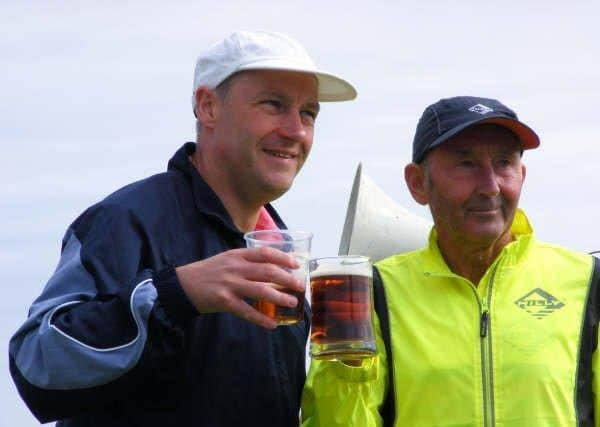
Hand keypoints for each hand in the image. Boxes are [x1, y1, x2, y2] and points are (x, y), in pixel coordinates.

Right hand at [175, 247, 304, 328]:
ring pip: (261, 290)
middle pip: (267, 271)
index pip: (265, 253)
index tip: (296, 265)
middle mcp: (235, 268)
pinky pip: (247, 311)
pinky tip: (272, 324)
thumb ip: (247, 262)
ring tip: (292, 302)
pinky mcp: (224, 301)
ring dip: (279, 297)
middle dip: (287, 279)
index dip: (283, 258)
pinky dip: (261, 319)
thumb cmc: (209, 272)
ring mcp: (230, 284)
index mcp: (237, 255)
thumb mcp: (228, 259)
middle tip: (299, 286)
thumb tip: (273, 269)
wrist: (183, 285)